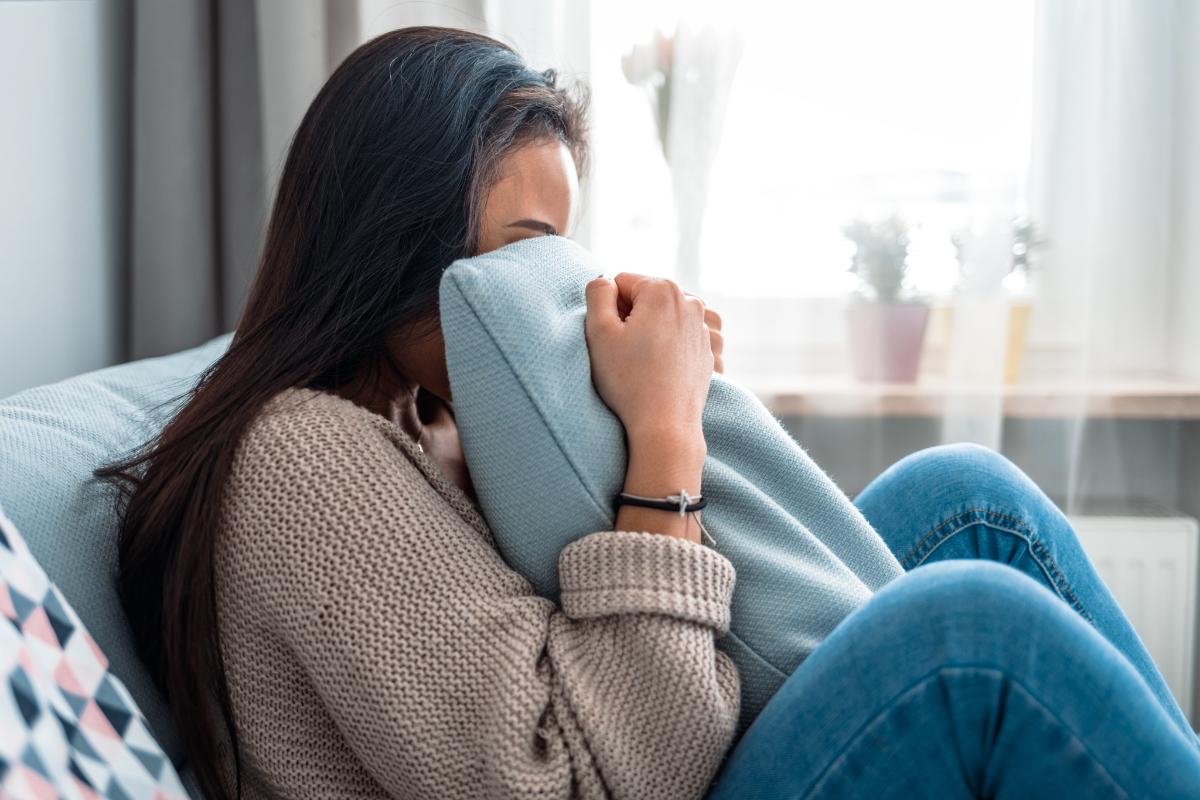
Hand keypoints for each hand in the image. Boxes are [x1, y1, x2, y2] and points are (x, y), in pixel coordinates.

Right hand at [584, 273, 714, 440]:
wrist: (666, 425)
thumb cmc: (628, 380)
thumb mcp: (598, 331)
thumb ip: (597, 293)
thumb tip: (604, 282)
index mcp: (662, 289)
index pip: (620, 283)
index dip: (607, 310)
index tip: (611, 338)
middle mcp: (689, 301)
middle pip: (643, 298)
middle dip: (629, 318)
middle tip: (624, 353)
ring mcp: (702, 326)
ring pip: (660, 317)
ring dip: (647, 332)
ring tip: (642, 363)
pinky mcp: (706, 350)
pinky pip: (676, 337)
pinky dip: (664, 348)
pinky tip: (657, 373)